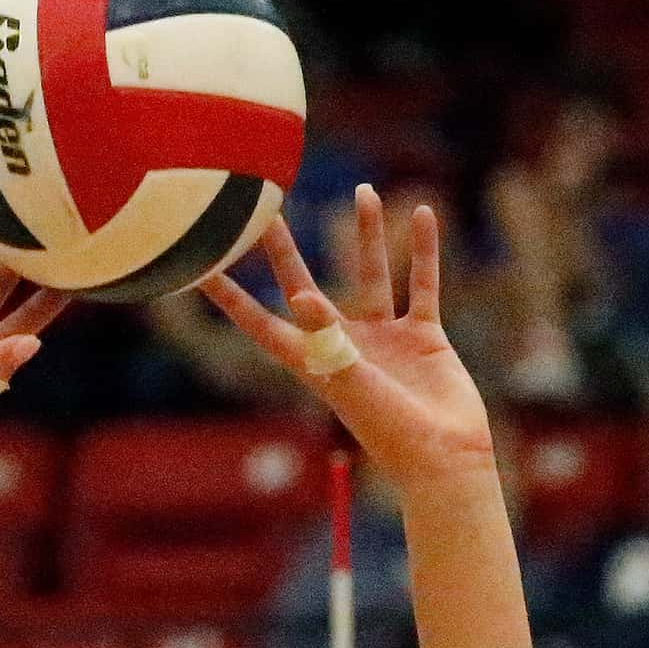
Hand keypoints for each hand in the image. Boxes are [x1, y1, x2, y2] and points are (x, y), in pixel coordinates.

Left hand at [201, 185, 495, 493]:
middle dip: (287, 253)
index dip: (231, 299)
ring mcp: (383, 339)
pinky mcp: (422, 336)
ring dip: (368, 236)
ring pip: (372, 275)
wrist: (446, 457)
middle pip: (306, 287)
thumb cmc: (392, 432)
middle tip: (268, 210)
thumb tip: (299, 296)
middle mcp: (343, 345)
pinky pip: (422, 284)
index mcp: (313, 363)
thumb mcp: (353, 383)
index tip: (202, 270)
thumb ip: (327, 339)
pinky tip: (422, 214)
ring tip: (364, 190)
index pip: (261, 324)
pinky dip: (424, 252)